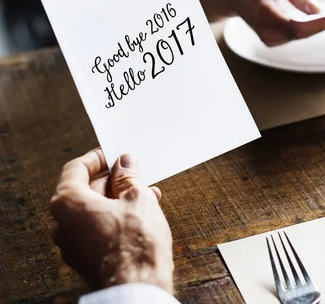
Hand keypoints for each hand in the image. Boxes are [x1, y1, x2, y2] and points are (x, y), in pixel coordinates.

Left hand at [50, 149, 173, 292]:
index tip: (114, 154)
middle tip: (136, 173)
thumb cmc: (135, 243)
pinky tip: (142, 213)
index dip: (98, 158)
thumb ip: (128, 177)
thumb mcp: (137, 197)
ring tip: (147, 193)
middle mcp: (62, 223)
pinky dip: (116, 217)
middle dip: (113, 180)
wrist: (137, 286)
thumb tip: (125, 163)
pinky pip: (97, 228)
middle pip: (85, 190)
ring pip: (94, 210)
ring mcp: (72, 243)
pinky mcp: (85, 258)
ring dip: (119, 199)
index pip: (76, 168)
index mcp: (68, 203)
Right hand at [230, 0, 324, 46]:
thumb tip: (317, 9)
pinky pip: (300, 34)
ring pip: (304, 36)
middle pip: (304, 34)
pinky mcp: (275, 40)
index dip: (321, 23)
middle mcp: (266, 33)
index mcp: (263, 16)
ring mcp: (270, 40)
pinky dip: (315, 26)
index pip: (298, 27)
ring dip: (324, 25)